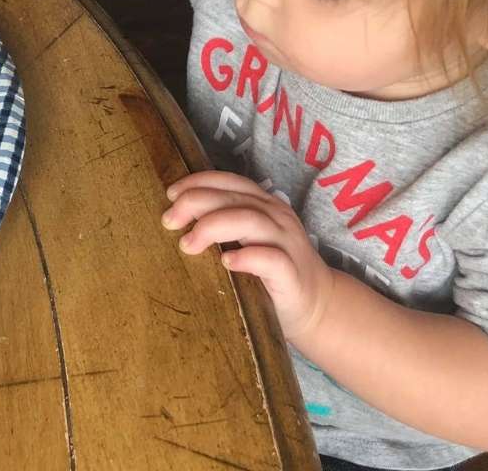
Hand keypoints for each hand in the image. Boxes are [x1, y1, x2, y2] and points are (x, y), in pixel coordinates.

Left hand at [163, 171, 334, 339]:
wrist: (318, 305)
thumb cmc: (271, 273)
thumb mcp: (247, 241)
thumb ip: (223, 226)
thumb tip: (175, 220)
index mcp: (264, 205)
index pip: (230, 181)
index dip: (198, 182)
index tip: (171, 194)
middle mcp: (276, 218)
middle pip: (234, 198)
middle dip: (196, 203)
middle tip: (169, 221)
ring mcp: (287, 244)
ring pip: (250, 220)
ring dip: (214, 227)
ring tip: (188, 244)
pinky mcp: (291, 273)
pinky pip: (270, 260)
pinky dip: (246, 257)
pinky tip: (225, 262)